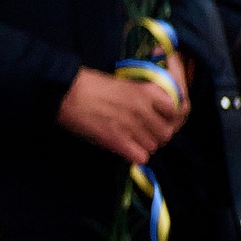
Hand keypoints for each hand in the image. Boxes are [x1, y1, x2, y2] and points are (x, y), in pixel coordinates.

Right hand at [57, 68, 185, 165]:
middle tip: (142, 135)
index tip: (159, 121)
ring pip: (153, 147)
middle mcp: (143, 109)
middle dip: (155, 136)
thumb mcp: (123, 83)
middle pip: (165, 133)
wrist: (65, 92)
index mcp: (147, 92)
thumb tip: (151, 110)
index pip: (176, 112)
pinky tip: (124, 149)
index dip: (168, 119)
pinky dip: (133, 156)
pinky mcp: (117, 140)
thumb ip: (141, 97)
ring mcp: (131, 125)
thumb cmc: (89, 85)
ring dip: (143, 146)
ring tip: (130, 142)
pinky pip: (140, 157)